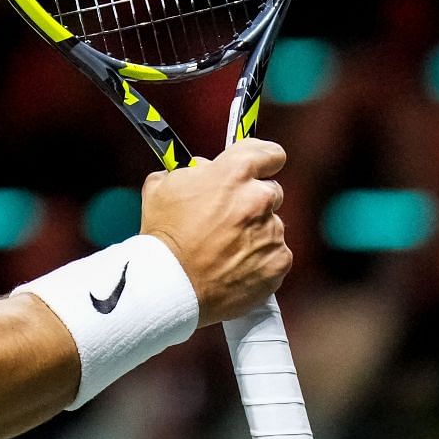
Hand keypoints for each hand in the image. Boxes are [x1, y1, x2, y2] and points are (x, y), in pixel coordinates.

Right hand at [138, 138, 291, 327]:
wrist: (170, 285)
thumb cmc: (163, 236)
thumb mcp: (161, 187)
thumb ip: (187, 171)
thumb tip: (201, 170)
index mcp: (234, 173)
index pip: (270, 153)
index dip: (263, 159)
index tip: (260, 166)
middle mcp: (258, 198)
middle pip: (270, 191)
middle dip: (253, 200)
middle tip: (228, 217)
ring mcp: (272, 232)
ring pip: (271, 225)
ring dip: (254, 232)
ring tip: (225, 249)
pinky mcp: (278, 262)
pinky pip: (275, 254)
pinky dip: (260, 259)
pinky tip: (235, 266)